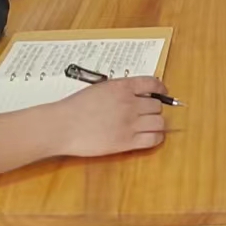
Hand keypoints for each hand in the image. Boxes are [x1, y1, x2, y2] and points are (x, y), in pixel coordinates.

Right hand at [39, 78, 170, 156]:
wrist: (63, 126)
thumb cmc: (75, 107)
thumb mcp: (99, 88)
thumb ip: (119, 90)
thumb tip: (135, 95)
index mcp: (122, 87)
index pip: (152, 84)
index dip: (160, 89)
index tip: (162, 94)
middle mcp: (130, 103)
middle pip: (157, 106)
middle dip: (154, 110)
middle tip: (147, 114)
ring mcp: (130, 123)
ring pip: (159, 122)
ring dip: (156, 123)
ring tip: (149, 126)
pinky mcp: (127, 142)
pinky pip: (153, 139)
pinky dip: (156, 137)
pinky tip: (150, 136)